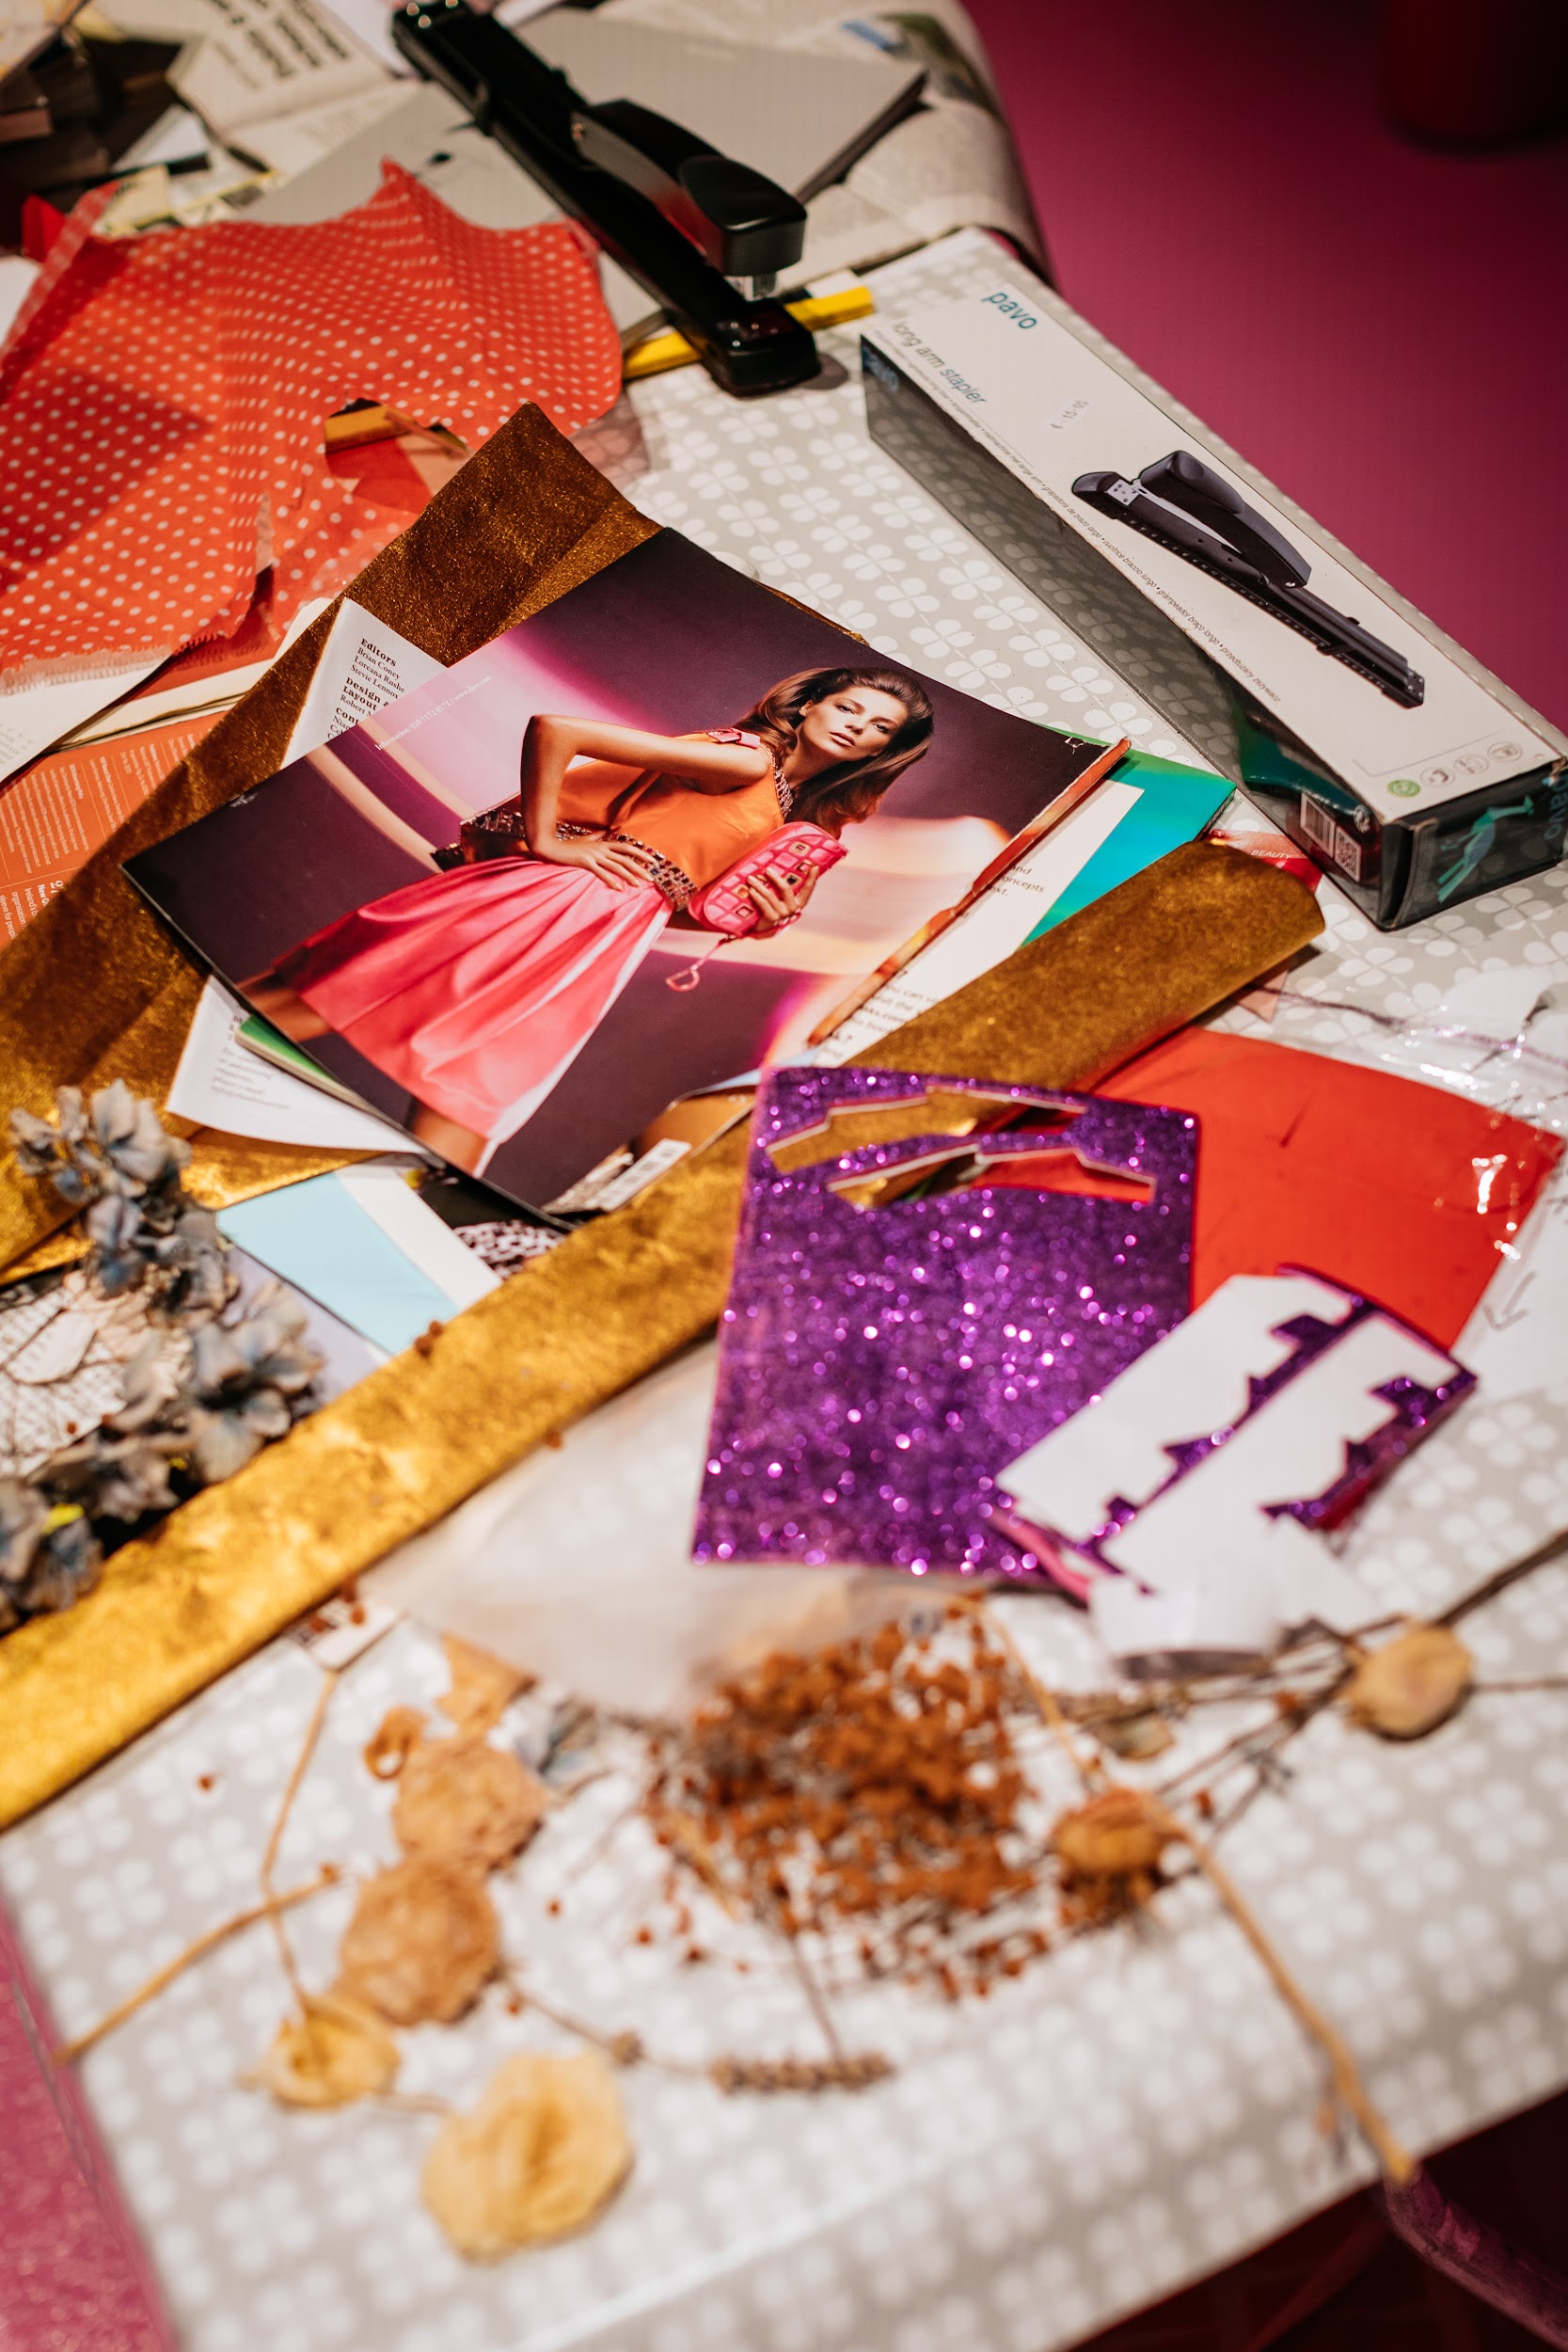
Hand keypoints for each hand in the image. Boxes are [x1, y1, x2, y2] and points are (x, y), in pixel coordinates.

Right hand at [535, 834, 658, 890]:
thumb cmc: (567, 846)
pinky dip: (610, 880)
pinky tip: (618, 888)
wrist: (549, 847)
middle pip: (625, 859)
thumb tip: (608, 830)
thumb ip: (598, 835)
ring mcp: (593, 855)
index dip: (640, 854)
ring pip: (615, 866)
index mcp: (603, 843)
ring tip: (638, 885)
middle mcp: (601, 848)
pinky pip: (600, 872)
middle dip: (639, 868)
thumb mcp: (585, 839)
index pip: (626, 848)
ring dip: (628, 876)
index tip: (652, 861)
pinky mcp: (585, 862)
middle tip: (650, 878)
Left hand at [746, 862, 814, 937]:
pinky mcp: (772, 919)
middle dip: (776, 878)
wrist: (762, 932)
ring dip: (759, 885)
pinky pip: (763, 903)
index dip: (812, 879)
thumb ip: (783, 891)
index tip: (814, 867)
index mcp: (799, 904)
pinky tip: (751, 890)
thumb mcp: (782, 903)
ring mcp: (782, 915)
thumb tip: (777, 870)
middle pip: (786, 889)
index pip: (807, 890)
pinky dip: (756, 895)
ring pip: (770, 895)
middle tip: (767, 869)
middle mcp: (793, 910)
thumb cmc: (773, 912)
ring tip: (751, 879)